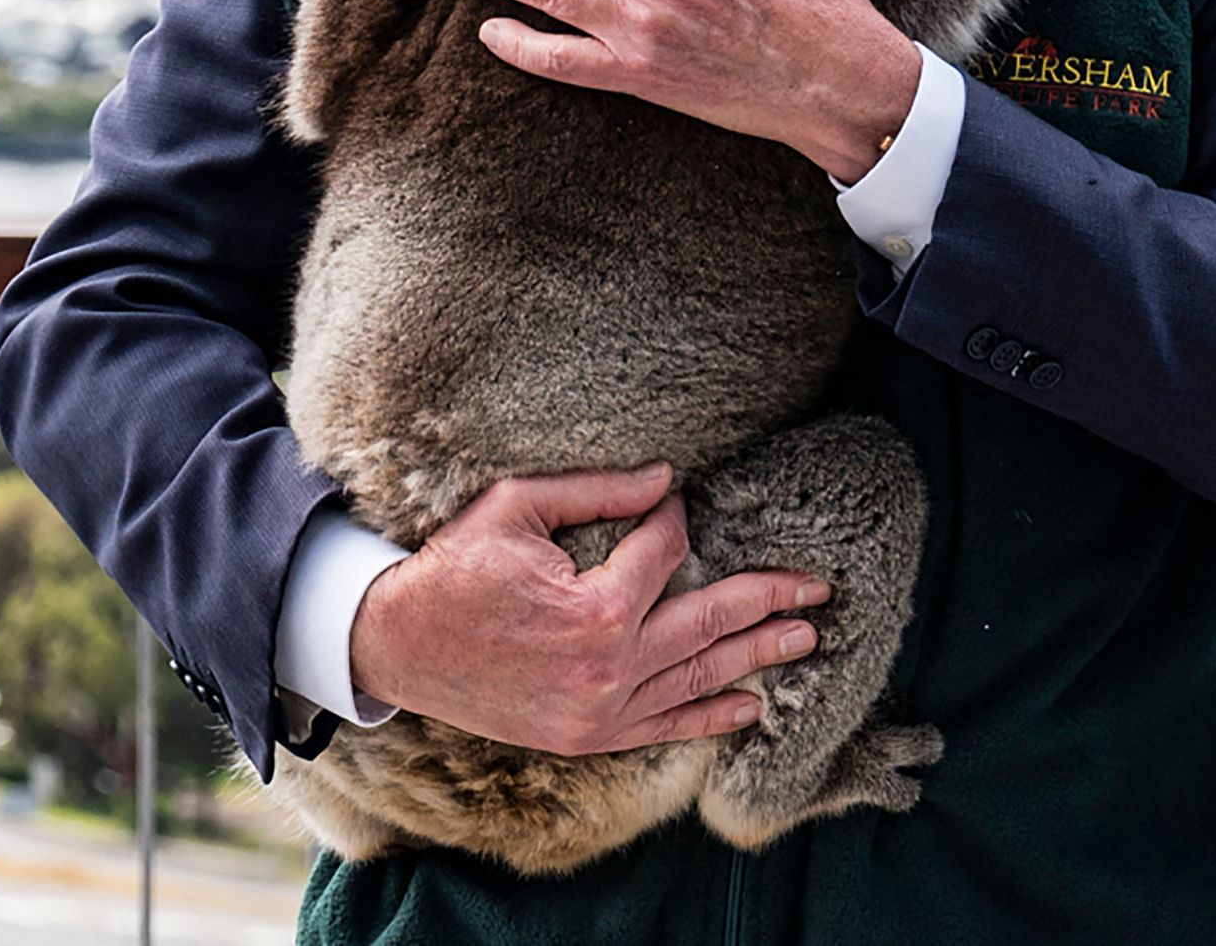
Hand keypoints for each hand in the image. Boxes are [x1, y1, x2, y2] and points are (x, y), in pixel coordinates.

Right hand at [349, 464, 829, 753]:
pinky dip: (710, 718)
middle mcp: (609, 668)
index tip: (679, 505)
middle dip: (771, 601)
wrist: (396, 646)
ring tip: (806, 638)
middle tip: (819, 588)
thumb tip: (668, 478)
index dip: (678, 521)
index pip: (669, 553)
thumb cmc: (454, 569)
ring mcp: (600, 711)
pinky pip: (664, 727)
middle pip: (711, 624)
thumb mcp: (518, 508)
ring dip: (758, 658)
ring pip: (699, 679)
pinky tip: (751, 707)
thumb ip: (599, 489)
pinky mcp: (587, 736)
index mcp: (597, 608)